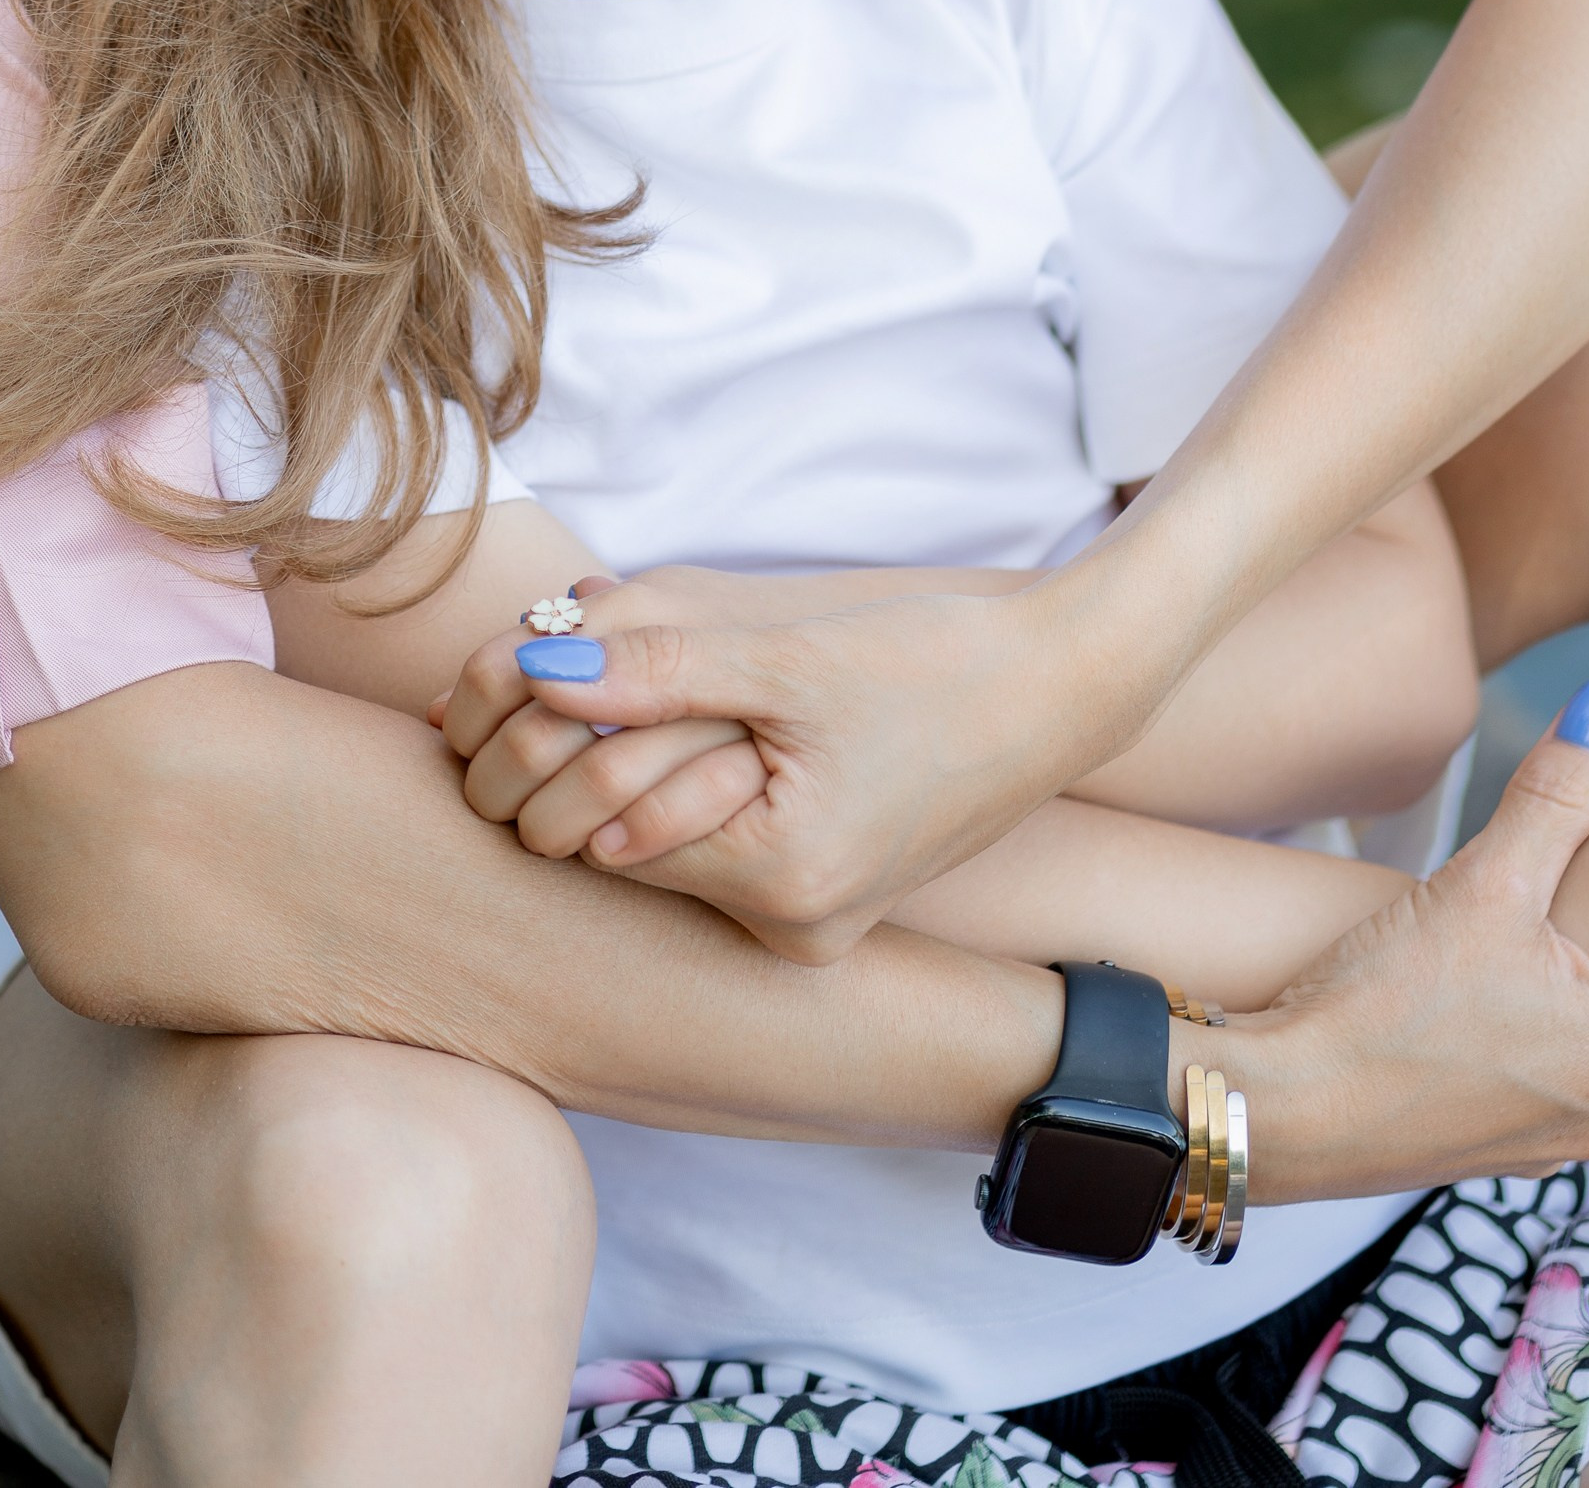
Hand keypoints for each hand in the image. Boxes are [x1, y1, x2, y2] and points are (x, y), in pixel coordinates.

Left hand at [439, 564, 1155, 961]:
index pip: (598, 822)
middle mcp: (792, 931)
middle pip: (624, 848)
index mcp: (781, 880)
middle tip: (580, 664)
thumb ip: (657, 666)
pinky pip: (721, 853)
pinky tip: (718, 724)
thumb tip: (532, 664)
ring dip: (640, 768)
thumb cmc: (931, 660)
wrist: (1056, 690)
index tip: (548, 661)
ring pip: (666, 849)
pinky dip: (697, 789)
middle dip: (586, 757)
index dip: (559, 738)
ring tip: (656, 683)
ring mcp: (812, 929)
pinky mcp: (829, 906)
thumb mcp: (786, 657)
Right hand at [1246, 692, 1588, 1202]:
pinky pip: (1552, 1061)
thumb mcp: (1480, 882)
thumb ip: (1555, 796)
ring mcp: (1567, 1136)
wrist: (1285, 1113)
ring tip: (1493, 923)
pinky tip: (1463, 991)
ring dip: (1568, 964)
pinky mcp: (1514, 1148)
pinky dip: (1529, 1018)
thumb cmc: (1379, 1003)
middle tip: (1537, 862)